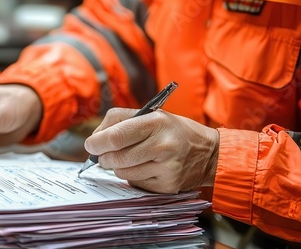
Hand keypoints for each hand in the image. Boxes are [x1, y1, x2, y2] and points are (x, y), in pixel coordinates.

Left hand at [84, 108, 218, 193]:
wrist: (209, 153)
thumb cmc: (173, 131)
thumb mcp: (152, 114)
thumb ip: (120, 120)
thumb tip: (95, 138)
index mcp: (157, 122)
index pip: (117, 135)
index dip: (98, 142)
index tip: (91, 145)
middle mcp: (163, 146)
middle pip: (117, 157)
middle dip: (104, 157)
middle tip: (105, 154)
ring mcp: (166, 168)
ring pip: (123, 172)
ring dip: (119, 166)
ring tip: (132, 157)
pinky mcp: (167, 186)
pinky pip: (135, 183)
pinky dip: (134, 176)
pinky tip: (146, 167)